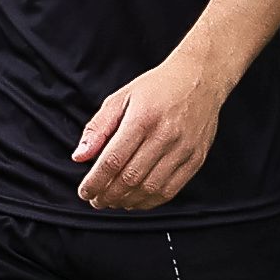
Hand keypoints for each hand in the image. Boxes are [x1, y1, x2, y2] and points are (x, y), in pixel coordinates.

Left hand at [69, 52, 229, 212]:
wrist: (200, 77)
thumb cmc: (157, 87)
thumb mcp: (120, 98)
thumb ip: (97, 128)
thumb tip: (79, 157)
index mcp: (142, 118)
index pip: (112, 160)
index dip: (95, 182)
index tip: (84, 192)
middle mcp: (165, 135)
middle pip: (130, 178)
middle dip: (108, 195)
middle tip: (96, 200)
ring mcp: (184, 149)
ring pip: (150, 188)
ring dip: (127, 201)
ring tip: (114, 201)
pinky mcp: (196, 158)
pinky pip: (171, 190)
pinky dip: (150, 201)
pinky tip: (136, 199)